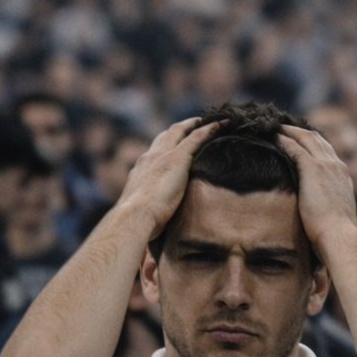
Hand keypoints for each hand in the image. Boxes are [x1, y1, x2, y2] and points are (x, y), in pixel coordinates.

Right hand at [113, 118, 218, 236]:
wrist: (135, 216)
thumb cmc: (138, 223)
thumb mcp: (143, 215)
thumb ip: (149, 215)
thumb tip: (152, 235)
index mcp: (141, 171)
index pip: (154, 153)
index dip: (165, 146)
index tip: (175, 144)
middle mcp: (150, 158)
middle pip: (166, 136)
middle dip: (180, 129)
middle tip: (194, 124)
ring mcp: (163, 155)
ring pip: (180, 131)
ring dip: (195, 124)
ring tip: (211, 121)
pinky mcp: (177, 157)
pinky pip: (197, 137)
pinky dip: (209, 129)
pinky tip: (221, 125)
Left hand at [277, 124, 356, 246]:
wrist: (339, 236)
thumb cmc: (335, 235)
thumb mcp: (333, 216)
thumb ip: (327, 208)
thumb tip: (318, 218)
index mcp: (342, 177)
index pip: (327, 153)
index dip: (313, 144)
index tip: (300, 141)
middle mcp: (337, 166)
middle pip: (318, 140)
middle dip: (301, 132)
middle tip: (284, 127)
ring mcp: (326, 165)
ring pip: (307, 138)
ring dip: (291, 131)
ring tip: (275, 127)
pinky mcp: (313, 169)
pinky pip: (296, 148)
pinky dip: (285, 140)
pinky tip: (274, 138)